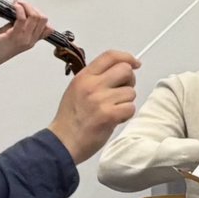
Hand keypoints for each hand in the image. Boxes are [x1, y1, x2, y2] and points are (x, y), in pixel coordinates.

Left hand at [0, 1, 51, 80]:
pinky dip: (19, 8)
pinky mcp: (14, 36)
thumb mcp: (13, 36)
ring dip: (26, 5)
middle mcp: (30, 40)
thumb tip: (21, 12)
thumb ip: (20, 26)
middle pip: (43, 19)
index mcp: (32, 41)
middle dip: (32, 7)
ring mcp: (24, 38)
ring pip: (35, 16)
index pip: (48, 28)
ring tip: (17, 4)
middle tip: (21, 4)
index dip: (39, 14)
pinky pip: (22, 17)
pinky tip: (14, 6)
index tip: (28, 9)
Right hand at [48, 49, 138, 164]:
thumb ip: (95, 78)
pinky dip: (126, 115)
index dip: (127, 57)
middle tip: (122, 92)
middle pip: (125, 70)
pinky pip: (130, 108)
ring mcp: (100, 100)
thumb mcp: (77, 89)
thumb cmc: (71, 118)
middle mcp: (92, 85)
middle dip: (129, 81)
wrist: (63, 141)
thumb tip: (120, 71)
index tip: (135, 63)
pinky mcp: (108, 115)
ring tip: (113, 110)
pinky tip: (114, 119)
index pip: (110, 56)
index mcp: (84, 76)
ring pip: (130, 92)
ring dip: (126, 102)